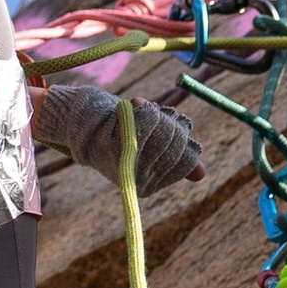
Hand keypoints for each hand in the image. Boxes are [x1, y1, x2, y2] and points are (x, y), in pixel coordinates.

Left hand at [31, 75, 205, 198]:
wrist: (85, 129)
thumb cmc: (122, 139)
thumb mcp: (152, 149)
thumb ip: (175, 161)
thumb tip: (201, 174)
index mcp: (150, 184)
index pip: (188, 158)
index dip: (186, 138)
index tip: (180, 125)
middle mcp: (139, 178)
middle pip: (176, 142)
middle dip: (171, 123)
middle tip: (162, 115)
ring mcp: (126, 162)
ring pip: (162, 128)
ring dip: (157, 113)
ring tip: (145, 110)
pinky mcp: (114, 144)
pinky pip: (144, 119)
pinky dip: (143, 107)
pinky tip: (137, 103)